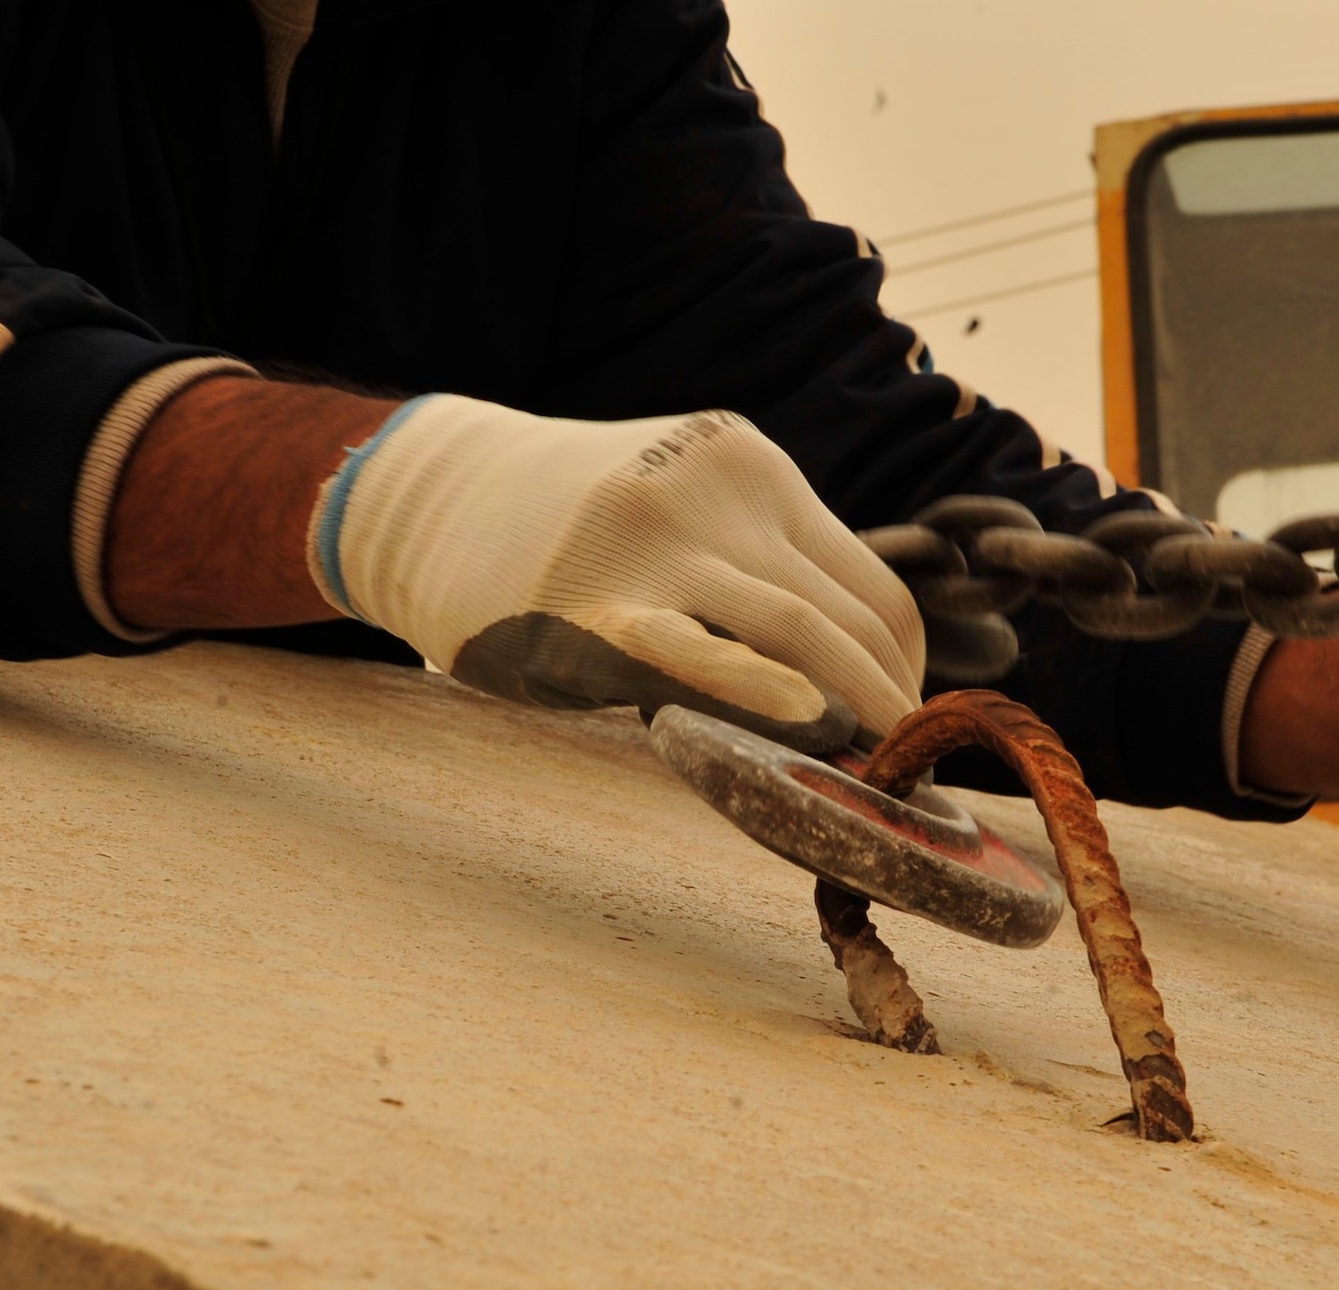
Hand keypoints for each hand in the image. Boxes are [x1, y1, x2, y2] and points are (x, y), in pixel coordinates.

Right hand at [307, 396, 923, 750]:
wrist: (430, 496)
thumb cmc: (568, 527)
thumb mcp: (676, 508)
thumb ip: (750, 566)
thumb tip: (838, 680)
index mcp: (749, 466)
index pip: (867, 577)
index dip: (905, 664)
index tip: (908, 726)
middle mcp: (718, 491)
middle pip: (848, 609)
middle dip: (894, 698)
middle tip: (908, 769)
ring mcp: (657, 543)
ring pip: (799, 627)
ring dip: (859, 708)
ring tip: (882, 773)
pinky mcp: (595, 604)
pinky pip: (697, 653)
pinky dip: (764, 690)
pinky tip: (807, 723)